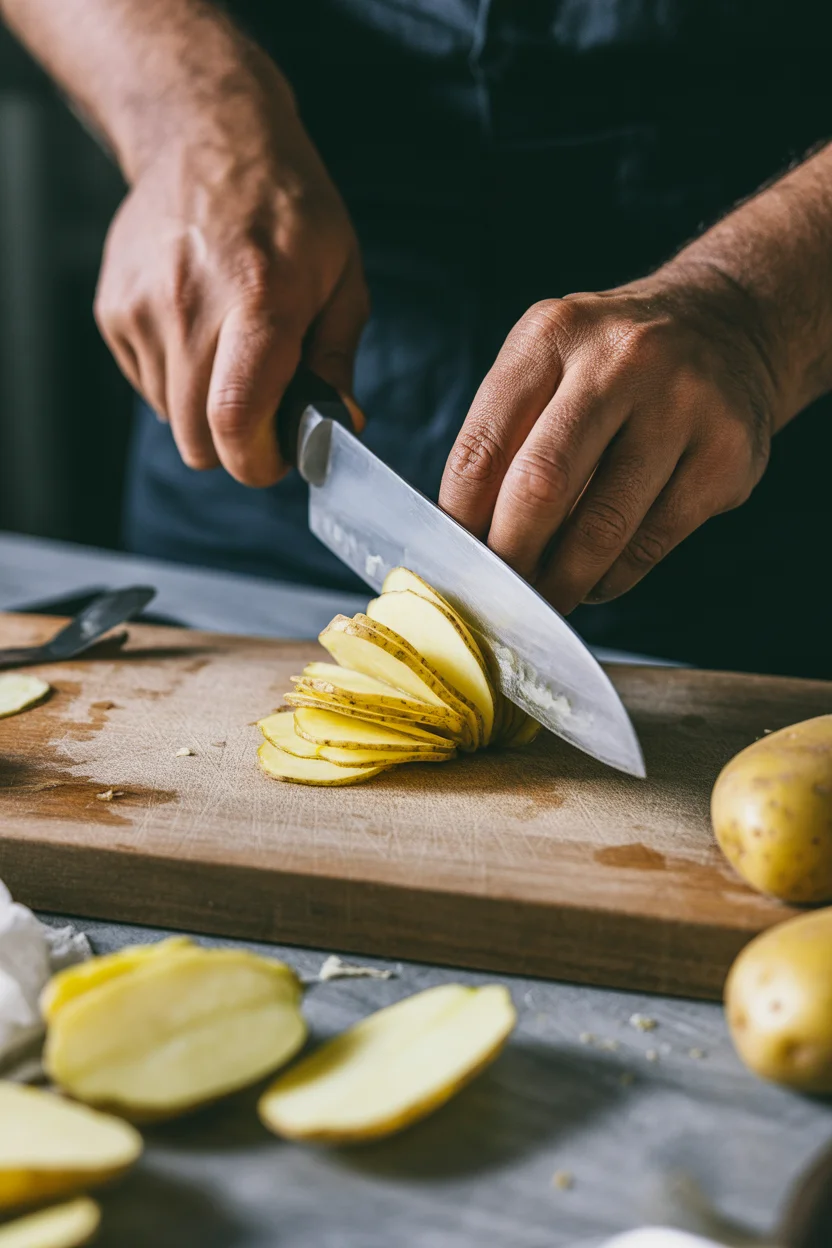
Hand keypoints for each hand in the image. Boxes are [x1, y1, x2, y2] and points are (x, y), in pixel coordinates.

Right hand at [94, 57, 367, 485]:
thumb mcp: (343, 275)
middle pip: (197, 439)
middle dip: (236, 444)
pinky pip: (148, 386)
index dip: (258, 462)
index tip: (278, 458)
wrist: (206, 137)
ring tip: (232, 351)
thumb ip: (337, 360)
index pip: (234, 420)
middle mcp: (189, 306)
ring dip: (205, 409)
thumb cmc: (286, 206)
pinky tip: (201, 331)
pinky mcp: (113, 311)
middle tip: (265, 409)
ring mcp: (142, 308)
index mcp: (259, 299)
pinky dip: (178, 380)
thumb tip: (338, 425)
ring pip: (172, 418)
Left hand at [440, 271, 780, 612]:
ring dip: (562, 580)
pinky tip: (596, 579)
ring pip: (602, 527)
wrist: (727, 324)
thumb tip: (469, 539)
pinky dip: (612, 578)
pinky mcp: (726, 458)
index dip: (461, 521)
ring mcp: (683, 406)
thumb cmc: (611, 364)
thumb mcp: (548, 362)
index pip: (483, 448)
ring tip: (544, 597)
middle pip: (541, 485)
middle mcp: (621, 361)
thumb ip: (507, 434)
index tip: (456, 561)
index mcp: (553, 335)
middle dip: (511, 555)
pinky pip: (651, 542)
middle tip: (499, 593)